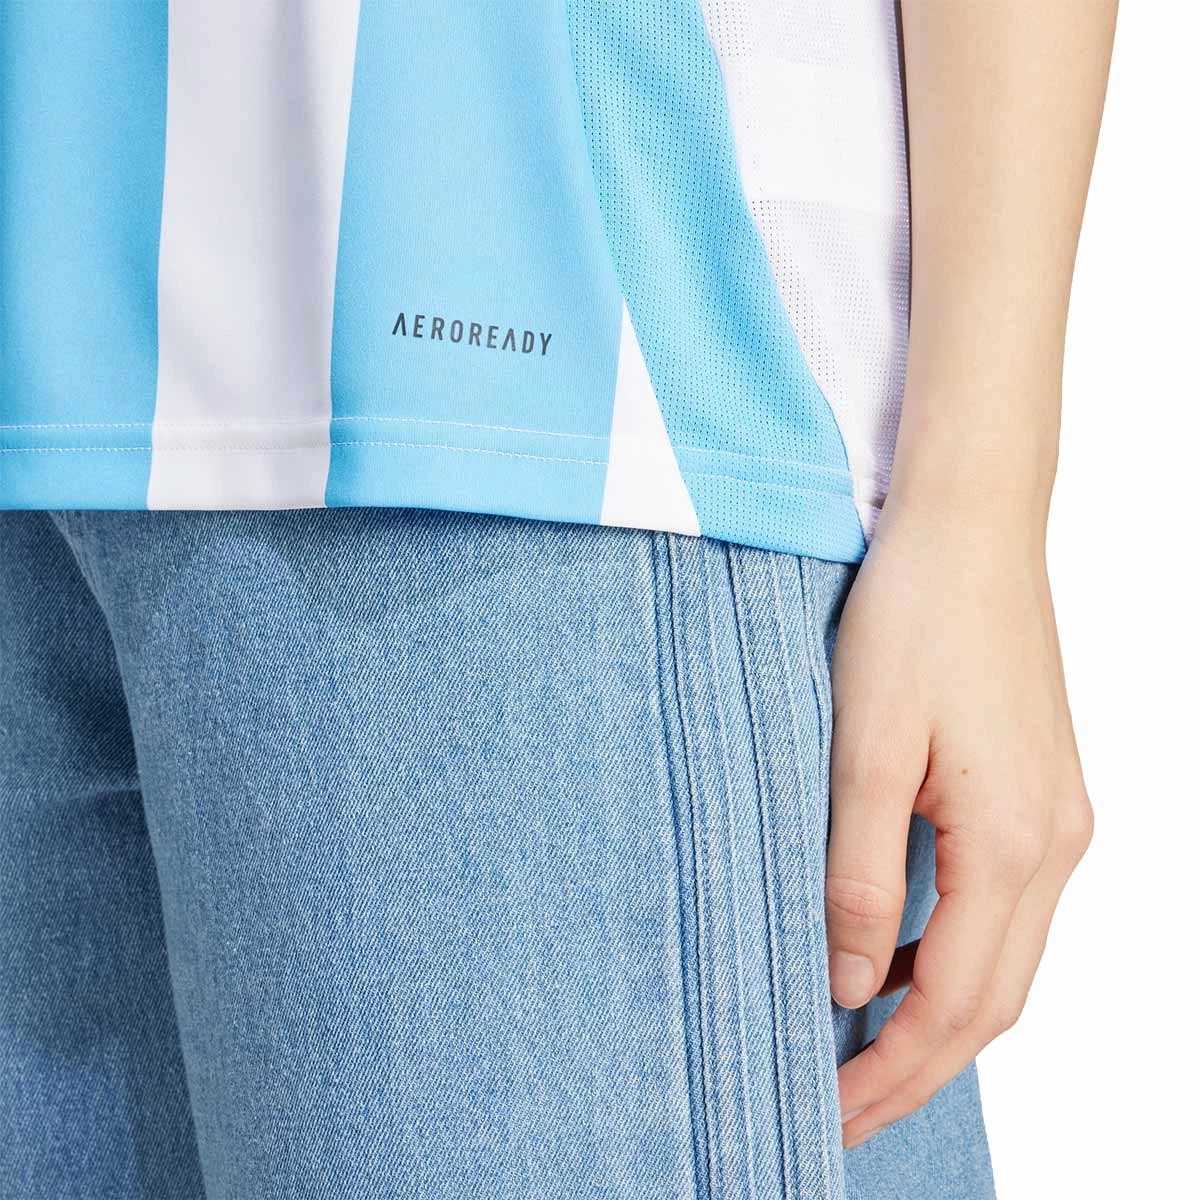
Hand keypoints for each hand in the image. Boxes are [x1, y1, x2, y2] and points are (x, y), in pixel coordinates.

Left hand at [826, 496, 1092, 1147]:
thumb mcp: (862, 746)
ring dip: (937, 1012)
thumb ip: (858, 872)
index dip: (895, 1073)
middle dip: (918, 1064)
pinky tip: (898, 951)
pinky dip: (954, 952)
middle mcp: (1057, 843)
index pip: (957, 1003)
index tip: (831, 1117)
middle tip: (840, 1107)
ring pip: (1005, 958)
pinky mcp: (1042, 791)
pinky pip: (1005, 906)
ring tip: (859, 1045)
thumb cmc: (913, 619)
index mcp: (1014, 841)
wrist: (972, 530)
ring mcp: (1060, 818)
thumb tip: (851, 984)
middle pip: (994, 999)